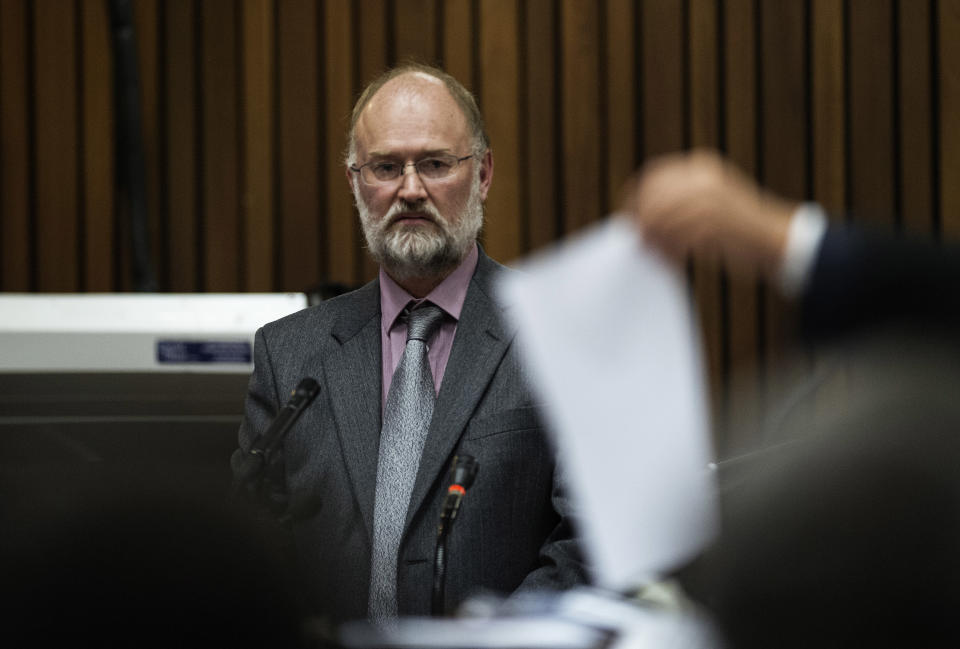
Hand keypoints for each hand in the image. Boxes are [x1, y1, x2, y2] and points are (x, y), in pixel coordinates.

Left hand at [623, 149, 797, 280]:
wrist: (778, 240)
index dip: (635, 194)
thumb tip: (640, 217)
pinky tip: (673, 261)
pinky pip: (678, 238)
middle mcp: (705, 179)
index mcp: (702, 167)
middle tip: (637, 241)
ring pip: (663, 218)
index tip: (626, 214)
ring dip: (655, 240)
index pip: (655, 174)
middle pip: (654, 196)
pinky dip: (670, 251)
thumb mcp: (712, 201)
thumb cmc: (741, 228)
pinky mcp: (715, 223)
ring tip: (655, 254)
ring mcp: (710, 199)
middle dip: (641, 220)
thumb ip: (680, 202)